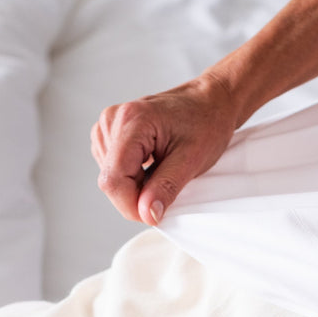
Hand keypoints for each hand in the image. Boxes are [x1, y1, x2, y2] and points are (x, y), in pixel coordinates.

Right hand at [92, 73, 240, 225]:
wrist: (209, 101)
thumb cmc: (205, 122)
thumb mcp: (191, 159)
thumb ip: (165, 188)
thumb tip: (146, 215)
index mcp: (131, 121)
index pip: (114, 180)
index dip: (131, 205)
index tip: (154, 213)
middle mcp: (112, 120)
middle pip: (110, 180)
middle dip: (135, 196)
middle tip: (165, 188)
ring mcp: (108, 126)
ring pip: (110, 177)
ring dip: (135, 185)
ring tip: (161, 169)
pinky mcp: (109, 134)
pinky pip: (112, 169)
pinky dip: (132, 176)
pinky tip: (151, 164)